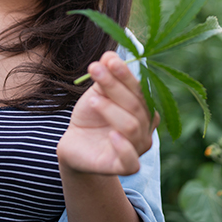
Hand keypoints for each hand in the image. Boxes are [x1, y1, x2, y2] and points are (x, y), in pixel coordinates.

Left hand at [57, 51, 158, 176]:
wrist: (76, 143)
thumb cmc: (91, 116)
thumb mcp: (96, 92)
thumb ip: (105, 75)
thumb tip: (109, 54)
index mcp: (145, 107)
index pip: (140, 89)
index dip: (125, 74)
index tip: (108, 59)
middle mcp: (146, 128)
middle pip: (136, 105)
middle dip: (115, 86)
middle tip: (95, 70)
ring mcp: (138, 148)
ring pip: (132, 126)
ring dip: (111, 110)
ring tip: (92, 101)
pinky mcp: (125, 167)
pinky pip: (132, 160)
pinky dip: (123, 146)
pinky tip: (111, 134)